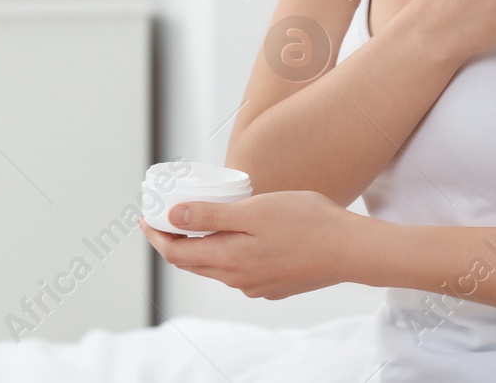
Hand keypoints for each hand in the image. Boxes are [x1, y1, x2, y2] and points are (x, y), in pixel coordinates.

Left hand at [138, 191, 358, 299]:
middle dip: (176, 241)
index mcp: (228, 259)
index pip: (177, 254)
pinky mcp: (274, 285)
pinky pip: (241, 271)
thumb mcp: (255, 210)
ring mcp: (257, 285)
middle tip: (168, 217)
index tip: (146, 219)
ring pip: (218, 267)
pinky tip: (244, 235)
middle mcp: (238, 278)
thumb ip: (212, 217)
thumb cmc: (307, 222)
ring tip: (205, 221)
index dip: (157, 236)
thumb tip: (173, 218)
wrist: (350, 249)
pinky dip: (231, 253)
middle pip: (194, 262)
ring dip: (204, 247)